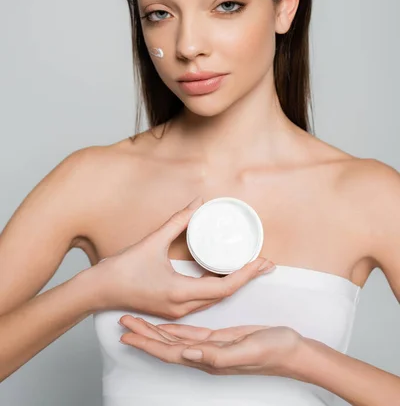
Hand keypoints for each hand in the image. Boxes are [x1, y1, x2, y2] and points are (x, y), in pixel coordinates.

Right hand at [89, 196, 274, 318]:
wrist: (98, 291)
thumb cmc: (122, 270)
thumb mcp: (152, 241)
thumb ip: (177, 221)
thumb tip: (197, 203)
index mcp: (180, 294)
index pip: (225, 288)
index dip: (247, 274)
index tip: (262, 261)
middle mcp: (182, 308)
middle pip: (225, 295)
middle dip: (247, 278)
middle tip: (266, 262)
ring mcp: (177, 311)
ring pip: (215, 300)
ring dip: (235, 283)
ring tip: (251, 267)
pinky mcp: (172, 309)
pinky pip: (203, 300)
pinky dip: (218, 288)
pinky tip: (225, 276)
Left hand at [119, 317, 302, 376]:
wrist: (291, 351)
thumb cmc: (273, 352)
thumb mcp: (247, 351)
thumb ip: (218, 355)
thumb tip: (186, 353)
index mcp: (208, 359)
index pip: (169, 352)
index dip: (147, 344)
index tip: (126, 334)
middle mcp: (204, 355)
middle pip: (165, 345)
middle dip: (143, 335)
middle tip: (123, 322)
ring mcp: (210, 347)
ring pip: (174, 339)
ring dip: (154, 330)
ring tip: (136, 321)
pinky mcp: (218, 338)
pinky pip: (190, 333)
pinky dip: (174, 328)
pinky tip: (165, 324)